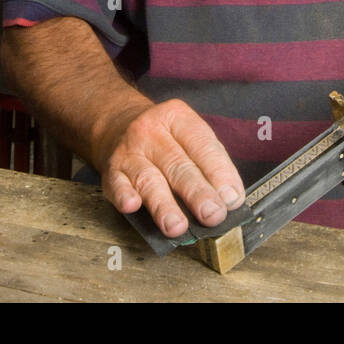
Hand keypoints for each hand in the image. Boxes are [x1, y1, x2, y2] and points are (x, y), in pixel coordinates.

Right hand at [95, 99, 244, 238]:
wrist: (116, 124)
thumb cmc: (163, 138)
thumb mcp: (188, 136)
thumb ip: (210, 163)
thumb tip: (230, 199)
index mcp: (177, 118)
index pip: (202, 146)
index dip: (220, 173)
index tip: (232, 199)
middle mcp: (151, 131)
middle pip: (178, 165)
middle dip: (198, 193)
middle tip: (213, 214)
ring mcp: (129, 151)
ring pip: (149, 179)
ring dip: (164, 205)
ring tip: (178, 226)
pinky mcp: (112, 171)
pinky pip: (118, 184)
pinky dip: (124, 195)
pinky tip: (132, 206)